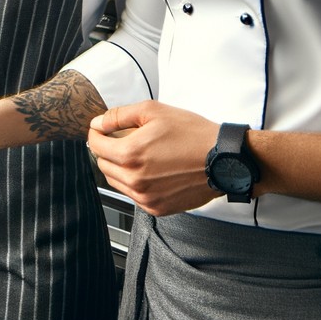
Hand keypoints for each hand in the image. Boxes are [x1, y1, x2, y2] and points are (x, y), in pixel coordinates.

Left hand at [88, 100, 217, 215]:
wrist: (224, 160)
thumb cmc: (193, 134)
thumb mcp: (154, 111)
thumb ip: (119, 116)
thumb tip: (98, 122)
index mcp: (130, 155)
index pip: (95, 145)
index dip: (97, 133)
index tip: (102, 129)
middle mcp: (134, 180)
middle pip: (104, 164)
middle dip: (109, 150)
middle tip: (125, 139)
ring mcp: (145, 197)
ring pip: (116, 181)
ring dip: (121, 167)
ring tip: (141, 154)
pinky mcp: (156, 208)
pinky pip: (134, 195)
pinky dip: (136, 182)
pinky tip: (152, 170)